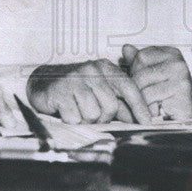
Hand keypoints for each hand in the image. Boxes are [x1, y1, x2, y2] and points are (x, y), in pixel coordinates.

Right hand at [27, 59, 152, 124]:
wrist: (43, 82)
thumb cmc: (76, 88)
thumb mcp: (99, 90)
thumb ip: (118, 102)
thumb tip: (136, 119)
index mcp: (105, 68)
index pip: (129, 88)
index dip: (140, 106)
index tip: (148, 122)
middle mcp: (92, 70)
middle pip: (110, 106)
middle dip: (103, 116)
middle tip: (91, 112)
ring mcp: (75, 79)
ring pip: (93, 114)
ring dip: (85, 118)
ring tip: (77, 108)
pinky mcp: (60, 91)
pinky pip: (75, 118)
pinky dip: (71, 119)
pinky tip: (66, 109)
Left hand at [121, 44, 191, 120]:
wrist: (189, 115)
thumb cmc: (170, 96)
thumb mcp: (152, 76)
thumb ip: (139, 62)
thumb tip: (126, 48)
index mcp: (170, 53)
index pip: (141, 56)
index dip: (135, 71)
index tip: (140, 84)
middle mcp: (176, 60)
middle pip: (140, 68)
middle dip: (136, 85)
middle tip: (143, 98)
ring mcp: (180, 73)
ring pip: (142, 83)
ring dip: (140, 98)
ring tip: (147, 106)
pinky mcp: (180, 88)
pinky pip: (150, 96)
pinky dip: (147, 107)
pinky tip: (154, 111)